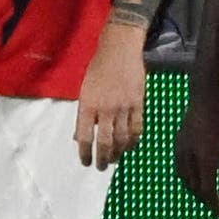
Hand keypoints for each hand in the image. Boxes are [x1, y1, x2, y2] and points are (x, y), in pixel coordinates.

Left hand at [75, 26, 147, 168]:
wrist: (119, 51)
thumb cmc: (98, 69)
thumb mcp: (84, 90)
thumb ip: (83, 114)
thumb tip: (80, 136)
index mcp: (88, 105)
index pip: (84, 137)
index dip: (85, 153)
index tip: (85, 162)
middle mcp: (105, 109)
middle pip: (104, 142)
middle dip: (102, 158)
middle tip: (101, 166)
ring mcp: (123, 108)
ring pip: (122, 139)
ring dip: (118, 153)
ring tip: (114, 159)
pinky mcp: (138, 105)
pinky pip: (137, 129)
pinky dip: (134, 141)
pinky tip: (130, 147)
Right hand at [174, 81, 218, 214]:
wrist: (205, 96)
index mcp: (207, 159)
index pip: (208, 190)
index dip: (214, 204)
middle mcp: (191, 158)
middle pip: (195, 187)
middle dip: (205, 199)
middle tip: (216, 206)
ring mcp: (181, 150)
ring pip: (185, 179)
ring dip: (195, 189)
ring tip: (205, 194)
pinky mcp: (178, 143)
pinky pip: (180, 168)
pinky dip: (187, 178)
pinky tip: (194, 177)